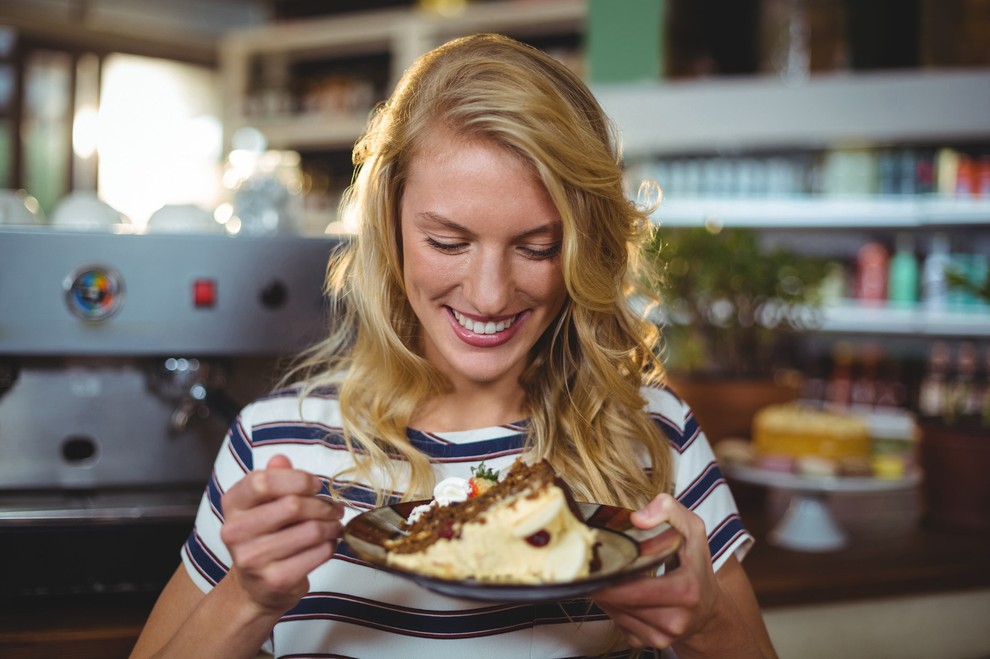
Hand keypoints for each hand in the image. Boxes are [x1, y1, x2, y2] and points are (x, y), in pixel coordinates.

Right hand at [219, 455, 343, 615]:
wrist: (255, 587)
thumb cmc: (264, 536)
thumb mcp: (262, 503)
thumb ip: (273, 478)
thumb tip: (281, 459)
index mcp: (232, 504)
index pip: (263, 481)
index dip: (298, 479)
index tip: (315, 485)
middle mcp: (236, 532)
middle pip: (293, 505)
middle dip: (322, 505)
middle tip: (334, 508)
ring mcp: (254, 559)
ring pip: (311, 530)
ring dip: (331, 525)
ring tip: (334, 525)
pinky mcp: (276, 580)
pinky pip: (318, 554)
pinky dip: (330, 545)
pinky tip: (327, 543)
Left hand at [592, 493, 719, 650]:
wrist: (708, 608)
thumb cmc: (695, 564)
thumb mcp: (692, 529)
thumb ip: (669, 510)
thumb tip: (637, 518)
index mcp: (686, 591)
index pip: (636, 590)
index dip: (610, 578)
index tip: (593, 563)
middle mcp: (676, 620)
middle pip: (621, 602)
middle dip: (602, 583)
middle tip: (589, 565)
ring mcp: (663, 636)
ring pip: (617, 614)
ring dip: (606, 595)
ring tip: (606, 575)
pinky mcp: (651, 644)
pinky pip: (619, 624)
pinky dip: (614, 608)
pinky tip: (619, 594)